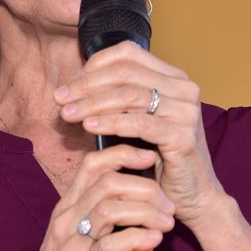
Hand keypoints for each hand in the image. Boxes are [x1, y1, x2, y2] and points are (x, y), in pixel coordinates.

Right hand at [0, 144, 174, 250]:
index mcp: (66, 208)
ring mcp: (73, 245)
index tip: (148, 156)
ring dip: (147, 212)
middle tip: (167, 202)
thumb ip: (98, 218)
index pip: (91, 164)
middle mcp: (67, 220)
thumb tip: (134, 203)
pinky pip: (112, 245)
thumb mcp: (75, 239)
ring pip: (111, 208)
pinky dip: (138, 238)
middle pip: (108, 182)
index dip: (122, 153)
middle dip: (145, 186)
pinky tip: (155, 240)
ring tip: (167, 222)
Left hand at [55, 41, 225, 226]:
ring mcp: (186, 112)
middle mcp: (185, 89)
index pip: (128, 53)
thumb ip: (117, 98)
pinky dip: (110, 122)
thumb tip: (74, 84)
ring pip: (130, 95)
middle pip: (125, 72)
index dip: (94, 65)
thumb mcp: (137, 120)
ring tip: (68, 114)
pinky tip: (89, 127)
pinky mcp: (183, 137)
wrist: (190, 196)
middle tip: (60, 99)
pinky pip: (140, 123)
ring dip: (92, 103)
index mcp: (174, 78)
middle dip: (86, 85)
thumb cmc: (158, 157)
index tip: (69, 85)